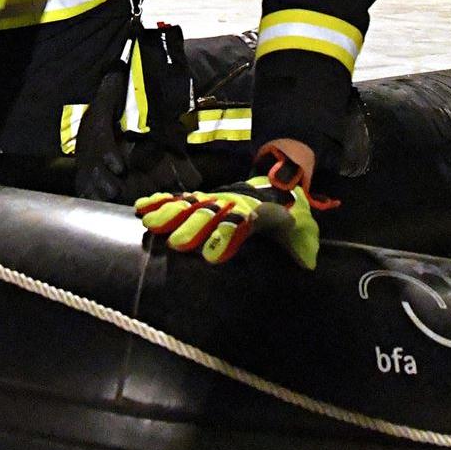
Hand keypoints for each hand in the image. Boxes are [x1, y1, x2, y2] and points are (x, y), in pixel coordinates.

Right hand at [135, 155, 324, 268]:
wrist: (278, 185)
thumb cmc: (288, 214)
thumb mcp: (302, 228)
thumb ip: (304, 244)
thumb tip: (309, 263)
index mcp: (258, 212)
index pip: (242, 224)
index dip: (228, 237)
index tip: (212, 255)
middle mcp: (234, 204)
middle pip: (212, 213)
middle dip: (195, 227)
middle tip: (176, 243)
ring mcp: (216, 200)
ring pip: (192, 204)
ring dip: (171, 212)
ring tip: (149, 223)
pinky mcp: (204, 199)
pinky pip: (181, 199)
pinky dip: (161, 201)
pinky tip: (141, 207)